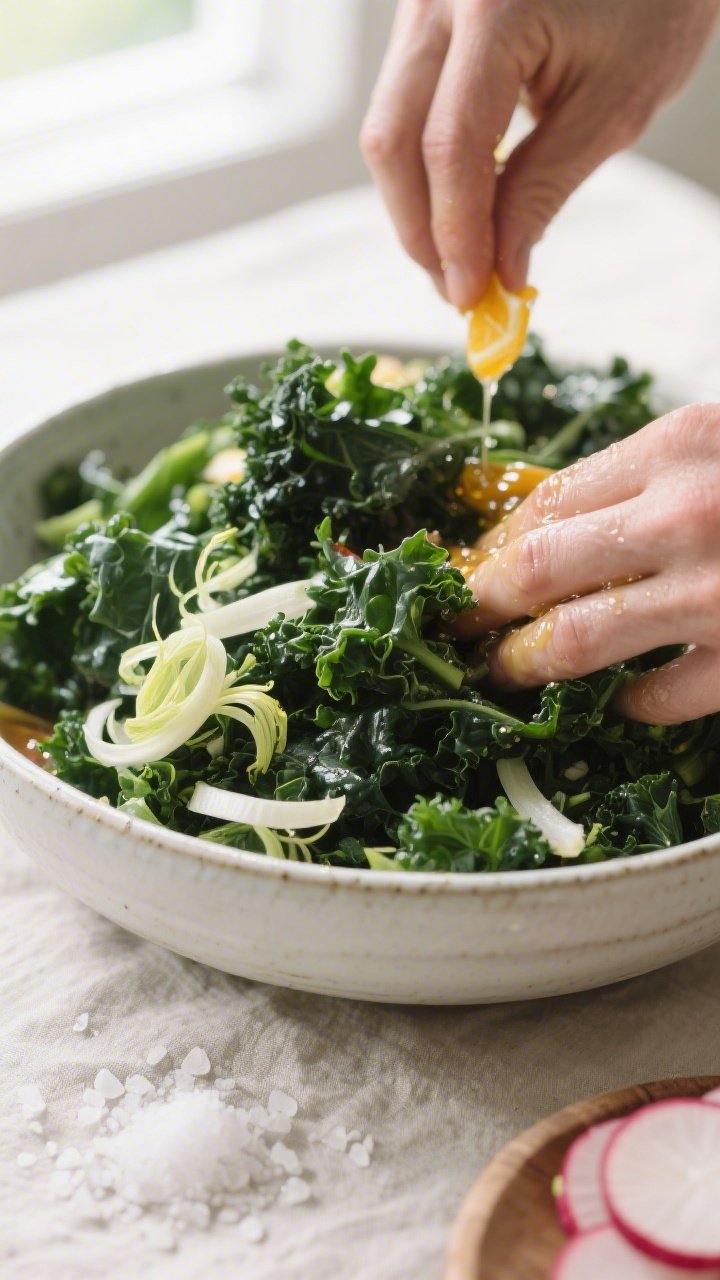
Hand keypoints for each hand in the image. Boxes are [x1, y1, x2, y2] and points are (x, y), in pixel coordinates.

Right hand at [361, 0, 718, 308]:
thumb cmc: (655, 3)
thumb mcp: (613, 107)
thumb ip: (543, 190)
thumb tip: (499, 269)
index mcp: (492, 7)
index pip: (451, 147)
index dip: (455, 234)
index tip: (471, 297)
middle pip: (393, 140)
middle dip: (421, 230)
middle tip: (457, 290)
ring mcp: (423, 2)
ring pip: (388, 127)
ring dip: (418, 205)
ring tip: (462, 258)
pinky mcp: (425, 18)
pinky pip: (405, 106)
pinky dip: (428, 168)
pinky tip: (462, 207)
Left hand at [453, 404, 719, 722]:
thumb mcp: (716, 450)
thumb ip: (648, 480)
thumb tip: (555, 530)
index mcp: (676, 448)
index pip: (547, 503)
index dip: (493, 547)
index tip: (469, 572)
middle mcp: (686, 515)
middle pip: (536, 567)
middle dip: (480, 605)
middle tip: (455, 626)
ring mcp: (716, 593)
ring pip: (576, 639)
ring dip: (523, 662)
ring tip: (500, 673)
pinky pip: (661, 697)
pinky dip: (627, 704)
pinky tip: (615, 700)